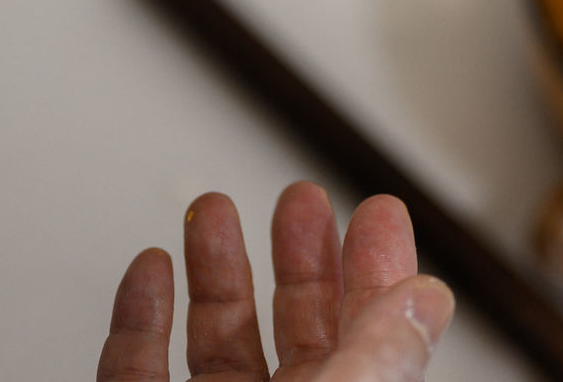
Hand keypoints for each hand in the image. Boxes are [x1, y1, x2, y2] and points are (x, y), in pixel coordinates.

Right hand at [98, 181, 453, 381]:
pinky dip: (136, 321)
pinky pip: (133, 376)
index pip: (372, 343)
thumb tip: (429, 298)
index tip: (378, 212)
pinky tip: (148, 272)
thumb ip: (381, 359)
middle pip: (297, 338)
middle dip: (299, 260)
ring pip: (215, 348)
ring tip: (215, 209)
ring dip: (215, 271)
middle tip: (301, 198)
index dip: (377, 274)